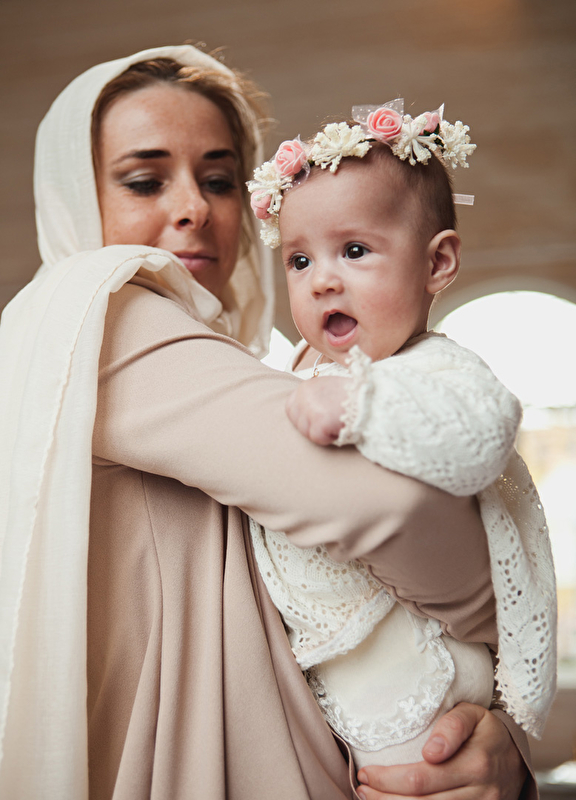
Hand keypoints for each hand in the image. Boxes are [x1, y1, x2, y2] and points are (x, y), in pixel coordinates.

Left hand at [285, 376, 349, 444]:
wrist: (371, 399)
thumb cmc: (354, 394)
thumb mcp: (328, 388)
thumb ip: (314, 397)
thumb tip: (304, 412)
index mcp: (305, 386)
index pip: (290, 408)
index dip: (302, 418)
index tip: (315, 421)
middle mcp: (304, 396)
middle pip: (297, 422)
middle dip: (311, 427)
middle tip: (329, 424)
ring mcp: (310, 409)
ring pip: (306, 432)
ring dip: (321, 433)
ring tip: (338, 422)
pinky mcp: (319, 423)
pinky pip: (318, 438)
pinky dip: (330, 438)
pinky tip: (341, 427)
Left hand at [356, 703, 526, 798]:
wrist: (517, 758)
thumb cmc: (486, 731)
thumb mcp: (473, 714)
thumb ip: (452, 726)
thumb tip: (431, 751)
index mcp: (476, 763)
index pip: (421, 778)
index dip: (388, 779)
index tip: (366, 772)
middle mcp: (480, 793)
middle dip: (384, 798)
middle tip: (362, 787)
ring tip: (371, 799)